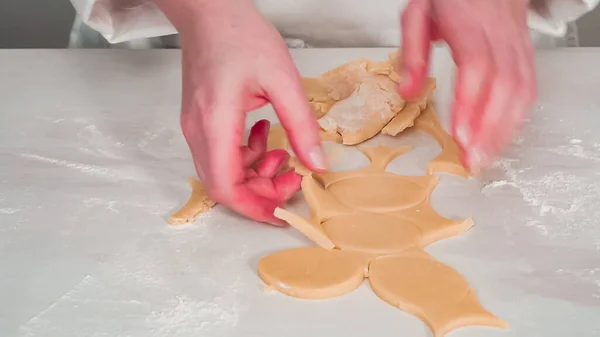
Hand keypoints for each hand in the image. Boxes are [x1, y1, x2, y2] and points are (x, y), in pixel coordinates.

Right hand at [157, 0, 326, 223]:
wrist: (209, 11)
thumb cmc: (240, 34)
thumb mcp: (283, 79)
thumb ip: (301, 126)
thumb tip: (316, 164)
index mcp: (215, 123)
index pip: (227, 186)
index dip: (255, 207)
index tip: (284, 211)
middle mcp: (198, 131)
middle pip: (224, 185)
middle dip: (261, 191)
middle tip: (292, 178)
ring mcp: (195, 127)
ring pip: (222, 172)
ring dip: (255, 173)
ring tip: (282, 154)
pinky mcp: (200, 120)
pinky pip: (220, 154)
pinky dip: (246, 156)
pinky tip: (264, 134)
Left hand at [399, 0, 536, 172]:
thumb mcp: (418, 15)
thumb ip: (412, 53)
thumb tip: (408, 93)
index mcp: (469, 24)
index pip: (475, 67)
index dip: (469, 104)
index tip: (459, 134)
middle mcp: (498, 35)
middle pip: (503, 85)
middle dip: (488, 129)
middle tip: (472, 159)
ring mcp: (516, 44)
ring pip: (521, 90)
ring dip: (504, 129)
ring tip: (485, 156)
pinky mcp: (524, 53)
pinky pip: (529, 87)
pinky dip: (517, 117)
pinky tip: (502, 136)